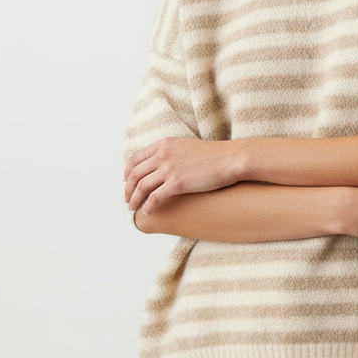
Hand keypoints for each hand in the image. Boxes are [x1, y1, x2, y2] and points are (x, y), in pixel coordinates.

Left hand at [124, 137, 239, 213]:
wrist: (230, 158)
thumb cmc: (214, 155)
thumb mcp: (186, 146)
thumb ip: (171, 152)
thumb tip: (163, 163)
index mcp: (164, 145)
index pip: (136, 158)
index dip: (127, 171)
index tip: (126, 181)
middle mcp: (163, 155)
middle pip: (135, 173)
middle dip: (127, 188)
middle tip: (127, 198)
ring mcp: (169, 169)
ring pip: (141, 186)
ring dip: (134, 199)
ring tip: (132, 208)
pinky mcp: (177, 183)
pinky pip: (155, 197)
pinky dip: (148, 206)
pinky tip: (147, 212)